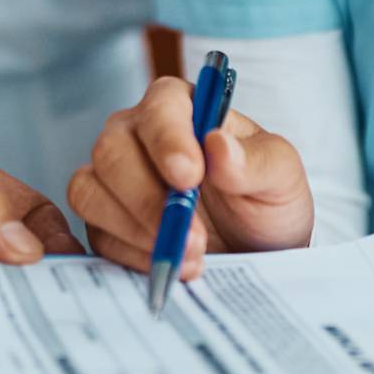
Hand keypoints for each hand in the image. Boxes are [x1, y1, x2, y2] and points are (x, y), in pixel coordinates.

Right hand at [65, 75, 313, 280]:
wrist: (258, 252)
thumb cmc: (266, 201)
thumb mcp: (282, 177)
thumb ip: (257, 161)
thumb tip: (219, 146)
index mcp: (182, 109)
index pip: (159, 108)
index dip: (168, 140)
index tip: (190, 177)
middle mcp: (138, 136)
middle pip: (111, 150)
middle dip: (148, 198)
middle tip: (192, 236)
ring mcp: (115, 180)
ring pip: (91, 190)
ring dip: (136, 229)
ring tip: (189, 257)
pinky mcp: (106, 222)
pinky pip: (98, 234)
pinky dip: (132, 254)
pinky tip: (170, 266)